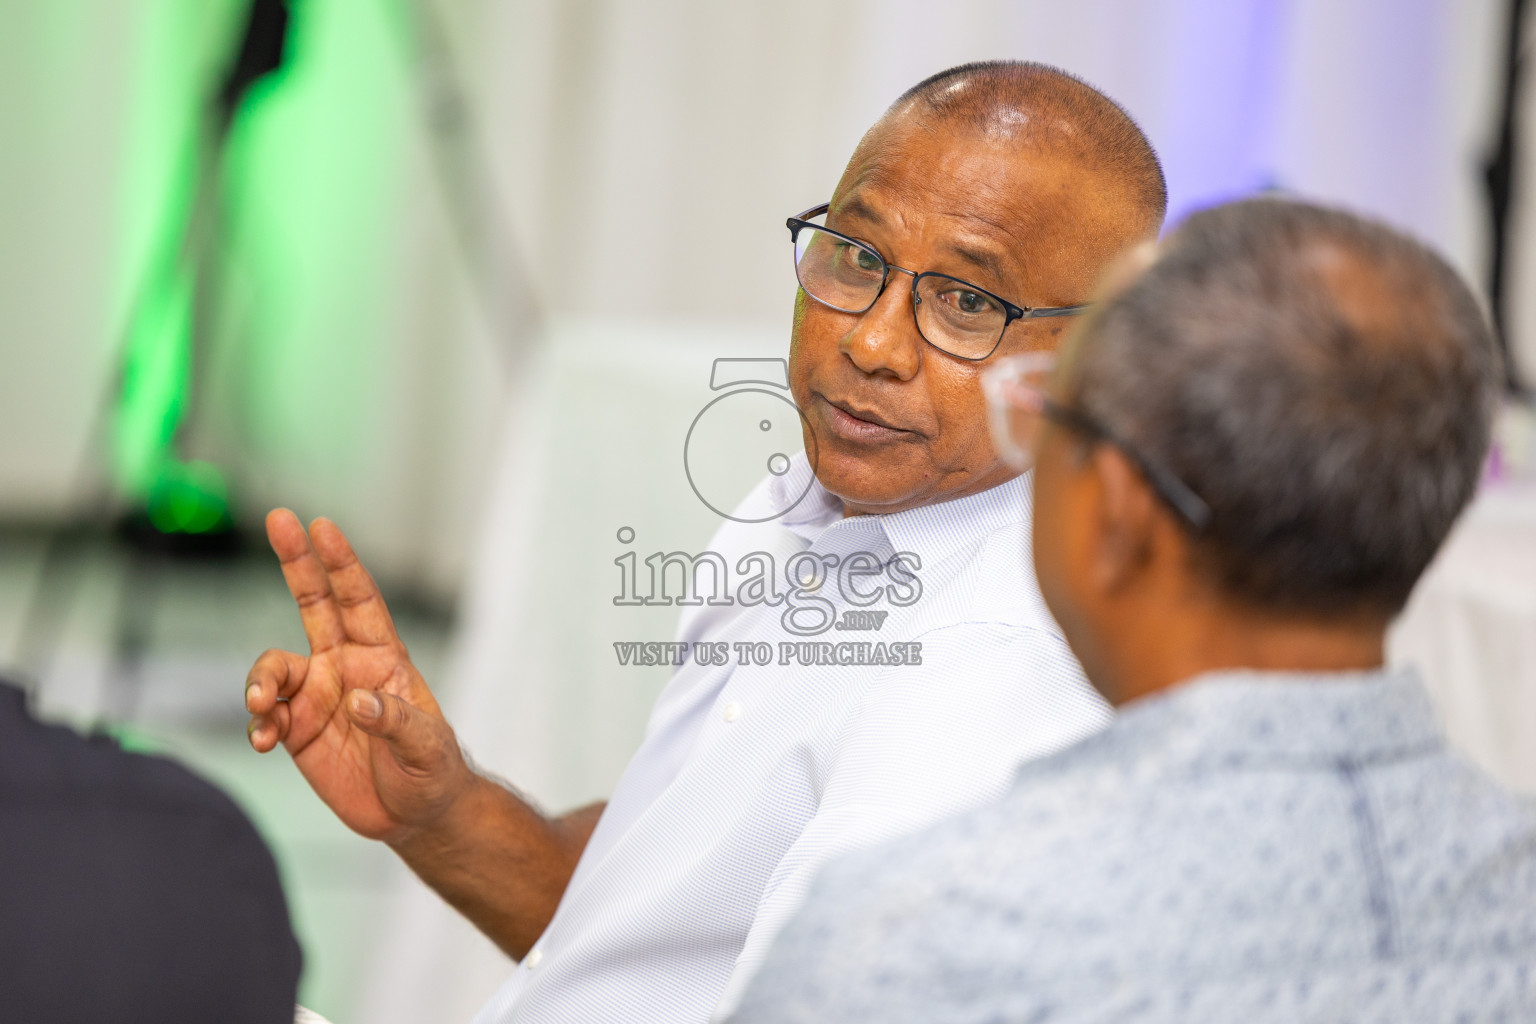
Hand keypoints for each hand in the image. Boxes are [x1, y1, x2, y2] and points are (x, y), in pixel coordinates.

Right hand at [245, 510, 472, 843]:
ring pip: (272, 668)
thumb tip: (358, 700)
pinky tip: (263, 741)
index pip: (360, 600)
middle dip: (295, 560)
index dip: (341, 563)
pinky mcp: (295, 731)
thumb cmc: (431, 770)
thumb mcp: (427, 747)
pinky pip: (262, 716)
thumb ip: (396, 721)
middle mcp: (344, 666)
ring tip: (258, 706)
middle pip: (313, 602)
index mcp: (383, 657)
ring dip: (257, 681)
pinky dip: (256, 725)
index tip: (322, 526)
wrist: (414, 813)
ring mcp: (316, 696)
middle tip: (278, 518)